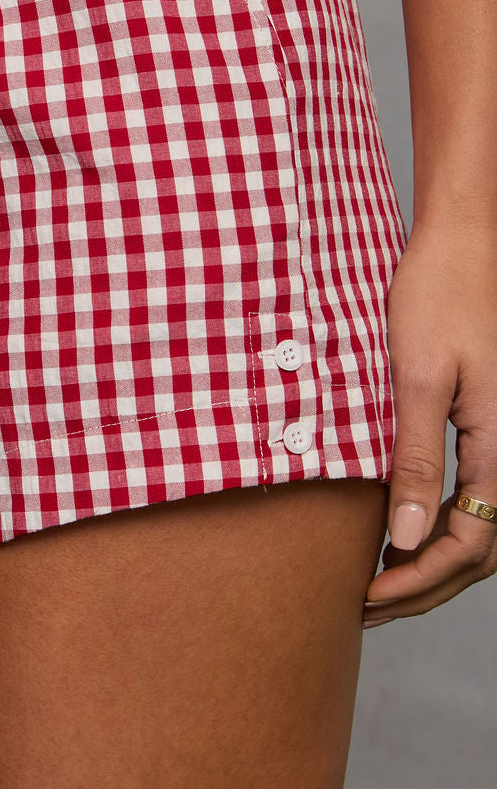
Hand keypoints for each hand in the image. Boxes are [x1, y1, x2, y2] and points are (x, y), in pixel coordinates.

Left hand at [362, 221, 496, 626]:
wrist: (461, 245)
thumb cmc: (438, 298)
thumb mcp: (418, 378)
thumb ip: (417, 459)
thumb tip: (410, 539)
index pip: (469, 545)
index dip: (419, 580)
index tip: (367, 596)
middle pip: (481, 551)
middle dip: (425, 585)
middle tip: (366, 605)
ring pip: (482, 528)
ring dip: (434, 563)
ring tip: (378, 580)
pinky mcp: (490, 425)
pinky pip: (475, 495)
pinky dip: (441, 525)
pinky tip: (401, 530)